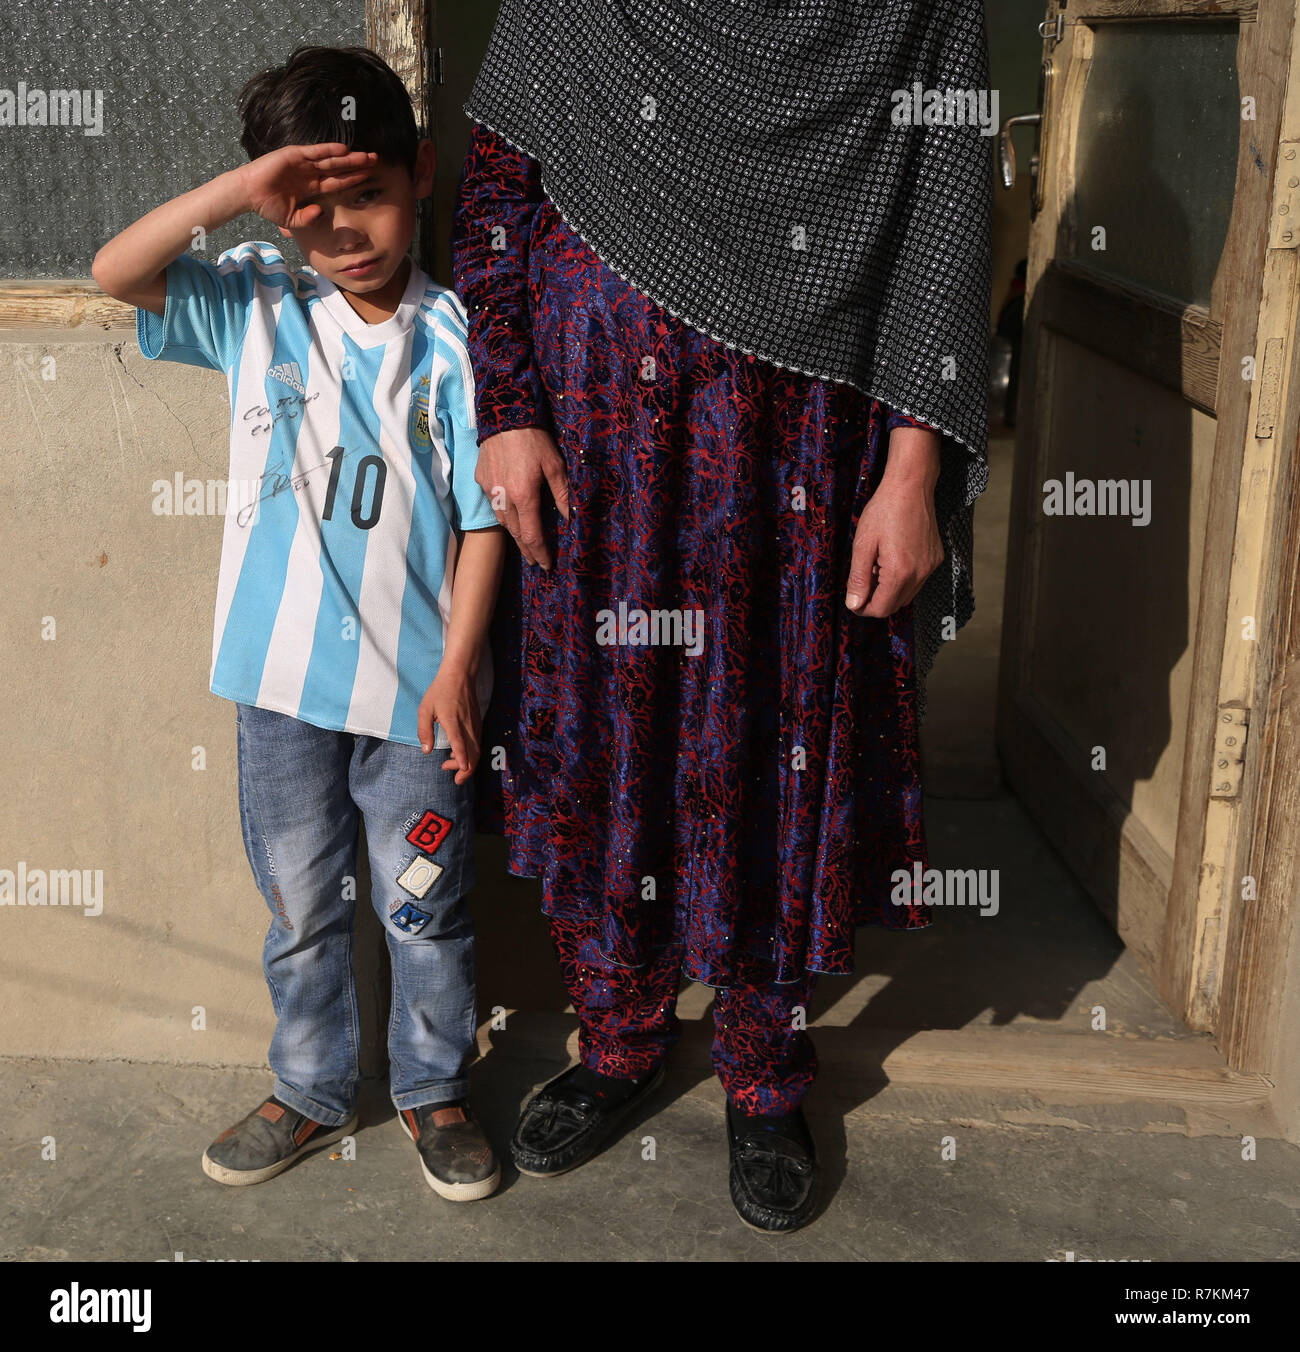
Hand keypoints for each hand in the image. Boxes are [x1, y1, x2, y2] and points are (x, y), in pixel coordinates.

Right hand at [239, 143, 377, 229]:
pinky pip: (315, 152)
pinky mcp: (294, 155)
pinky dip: (329, 150)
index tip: (370, 178)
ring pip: (331, 159)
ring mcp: (303, 163)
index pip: (338, 182)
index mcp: (312, 187)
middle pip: (339, 169)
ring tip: (367, 156)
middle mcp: (310, 173)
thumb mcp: (292, 220)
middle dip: (357, 165)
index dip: (354, 180)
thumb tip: (321, 213)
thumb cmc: (268, 206)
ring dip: (349, 157)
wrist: (249, 195)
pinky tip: (345, 149)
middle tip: (376, 161)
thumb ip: (308, 218)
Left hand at [416, 664, 481, 784]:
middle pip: (473, 754)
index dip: (461, 761)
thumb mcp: (425, 709)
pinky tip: (459, 754)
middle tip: (454, 779)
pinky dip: (471, 754)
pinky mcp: (478, 724)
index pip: (461, 745)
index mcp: (453, 722)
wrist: (460, 675)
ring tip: (452, 767)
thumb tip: (426, 751)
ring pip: (477, 750)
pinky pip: (478, 743)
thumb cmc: (440, 691)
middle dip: (466, 770)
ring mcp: (475, 725)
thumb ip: (424, 731)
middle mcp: (467, 726)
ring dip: (468, 763)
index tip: (459, 774)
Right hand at [476, 426, 569, 569]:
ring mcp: (489, 489)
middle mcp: (503, 498)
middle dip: (527, 550)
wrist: (504, 414)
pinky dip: (502, 513)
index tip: (547, 565)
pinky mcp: (480, 479)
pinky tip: (509, 513)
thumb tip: (569, 518)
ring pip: (501, 521)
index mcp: (524, 496)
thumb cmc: (534, 438)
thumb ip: (562, 494)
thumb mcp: (555, 465)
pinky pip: (492, 503)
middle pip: (515, 533)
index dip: (540, 553)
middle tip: (536, 562)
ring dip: (514, 534)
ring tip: (524, 543)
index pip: (532, 535)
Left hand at [846, 430, 944, 617]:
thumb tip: (854, 604)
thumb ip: (858, 578)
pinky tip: (891, 559)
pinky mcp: (936, 558)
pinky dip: (902, 579)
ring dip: (889, 590)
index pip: (882, 608)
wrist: (911, 486)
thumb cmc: (884, 510)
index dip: (864, 609)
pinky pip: (918, 581)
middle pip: (896, 605)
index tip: (854, 600)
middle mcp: (920, 574)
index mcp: (900, 572)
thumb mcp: (863, 544)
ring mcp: (931, 566)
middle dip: (877, 601)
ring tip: (877, 566)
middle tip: (863, 581)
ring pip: (907, 595)